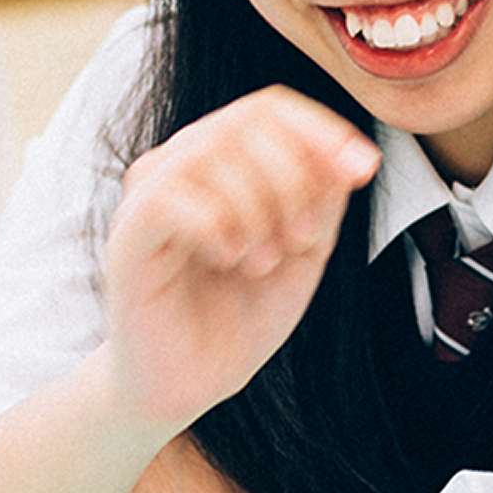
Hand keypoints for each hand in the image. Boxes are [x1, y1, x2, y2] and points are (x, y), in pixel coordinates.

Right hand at [0, 87, 376, 492]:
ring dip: (259, 206)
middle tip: (305, 239)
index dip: (322, 130)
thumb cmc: (241, 314)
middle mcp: (179, 163)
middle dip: (294, 177)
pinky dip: (217, 224)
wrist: (188, 385)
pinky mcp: (128, 235)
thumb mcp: (305, 251)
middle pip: (246, 121)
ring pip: (210, 151)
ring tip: (265, 261)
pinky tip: (230, 260)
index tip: (364, 169)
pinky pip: (171, 196)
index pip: (271, 107)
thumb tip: (350, 156)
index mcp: (223, 160)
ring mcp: (148, 195)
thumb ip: (324, 198)